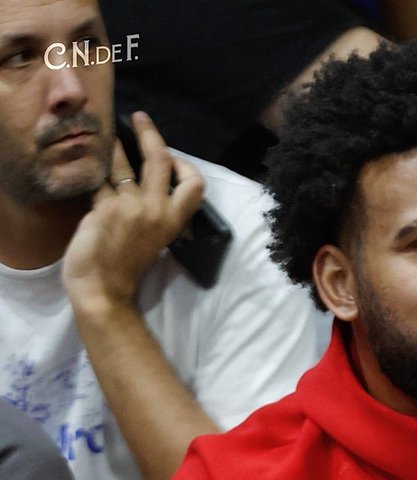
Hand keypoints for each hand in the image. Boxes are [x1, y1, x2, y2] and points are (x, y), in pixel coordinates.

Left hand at [63, 111, 203, 311]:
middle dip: (149, 133)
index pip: (194, 185)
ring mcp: (130, 207)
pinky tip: (86, 167)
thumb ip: (150, 212)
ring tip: (107, 135)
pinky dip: (93, 172)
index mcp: (172, 222)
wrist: (103, 290)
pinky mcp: (104, 208)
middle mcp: (156, 211)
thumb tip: (142, 184)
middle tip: (140, 118)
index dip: (186, 165)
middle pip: (160, 160)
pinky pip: (99, 181)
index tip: (172, 158)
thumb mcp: (152, 239)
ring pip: (123, 163)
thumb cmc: (126, 268)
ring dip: (114, 145)